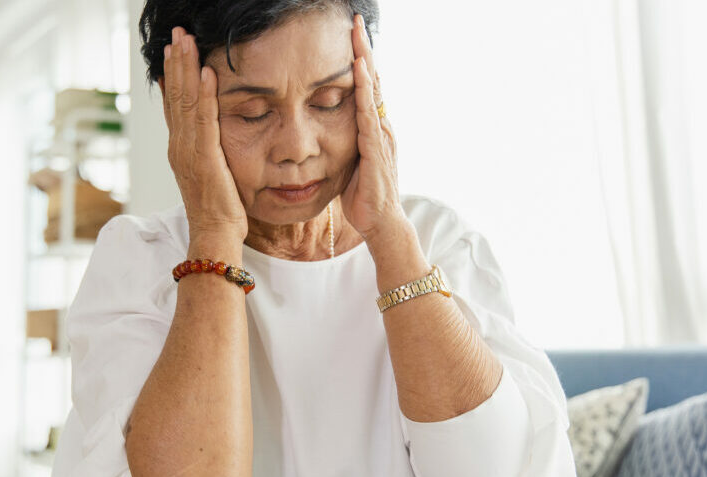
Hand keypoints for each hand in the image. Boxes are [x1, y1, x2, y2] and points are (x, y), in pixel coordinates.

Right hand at [162, 27, 247, 241]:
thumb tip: (211, 135)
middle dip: (176, 62)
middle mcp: (179, 146)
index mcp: (180, 149)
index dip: (172, 75)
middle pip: (175, 95)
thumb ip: (207, 151)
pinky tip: (207, 72)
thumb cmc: (218, 210)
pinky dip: (205, 93)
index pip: (173, 104)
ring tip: (186, 40)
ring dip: (186, 68)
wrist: (214, 235)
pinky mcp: (204, 157)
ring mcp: (188, 151)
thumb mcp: (210, 173)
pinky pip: (205, 119)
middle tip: (177, 33)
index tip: (174, 50)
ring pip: (185, 101)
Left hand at [341, 14, 404, 243]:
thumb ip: (343, 142)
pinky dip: (365, 91)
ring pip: (374, 91)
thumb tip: (325, 131)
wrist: (380, 224)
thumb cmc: (363, 197)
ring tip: (358, 36)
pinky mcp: (375, 149)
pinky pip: (368, 114)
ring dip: (365, 62)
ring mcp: (381, 136)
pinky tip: (360, 73)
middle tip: (356, 21)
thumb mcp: (349, 162)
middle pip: (374, 80)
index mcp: (373, 128)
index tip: (351, 35)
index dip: (360, 60)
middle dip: (364, 50)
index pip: (367, 87)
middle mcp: (380, 126)